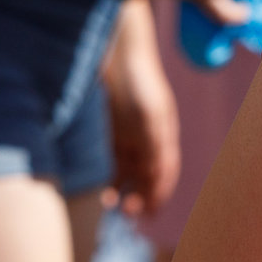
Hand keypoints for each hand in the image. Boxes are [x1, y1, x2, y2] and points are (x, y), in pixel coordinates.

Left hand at [105, 20, 180, 217]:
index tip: (148, 214)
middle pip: (144, 172)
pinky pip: (108, 154)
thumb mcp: (150, 116)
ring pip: (125, 166)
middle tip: (128, 214)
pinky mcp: (107, 124)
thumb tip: (155, 179)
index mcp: (162, 133)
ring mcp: (126, 129)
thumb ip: (154, 146)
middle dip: (138, 195)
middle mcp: (146, 134)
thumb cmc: (138, 79)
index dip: (158, 193)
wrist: (115, 46)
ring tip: (109, 204)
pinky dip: (105, 171)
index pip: (164, 170)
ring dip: (120, 187)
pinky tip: (97, 184)